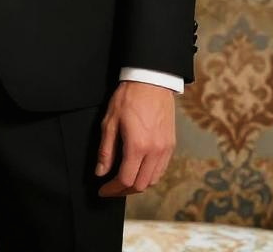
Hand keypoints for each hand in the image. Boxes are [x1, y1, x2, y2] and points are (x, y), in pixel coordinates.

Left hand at [95, 81, 175, 196]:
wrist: (151, 80)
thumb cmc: (128, 97)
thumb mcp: (110, 121)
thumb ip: (106, 150)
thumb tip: (100, 172)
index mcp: (137, 146)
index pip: (125, 180)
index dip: (112, 189)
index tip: (102, 190)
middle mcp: (154, 151)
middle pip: (140, 185)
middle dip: (123, 191)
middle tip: (111, 188)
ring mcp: (165, 149)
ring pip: (153, 180)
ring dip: (137, 185)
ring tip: (124, 181)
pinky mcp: (171, 145)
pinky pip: (161, 170)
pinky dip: (150, 176)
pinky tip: (139, 170)